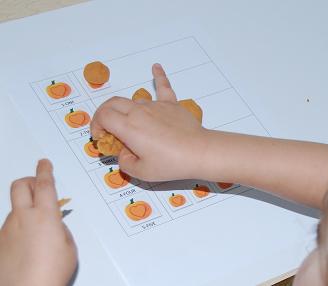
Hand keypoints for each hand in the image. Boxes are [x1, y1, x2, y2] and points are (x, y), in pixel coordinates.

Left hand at [0, 159, 76, 285]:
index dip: (45, 170)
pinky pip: (11, 226)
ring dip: (26, 207)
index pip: (44, 184)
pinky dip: (20, 226)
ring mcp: (8, 229)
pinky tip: (29, 244)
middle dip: (29, 180)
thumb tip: (54, 225)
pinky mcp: (0, 242)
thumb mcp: (68, 247)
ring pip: (15, 207)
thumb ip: (61, 230)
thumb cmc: (50, 272)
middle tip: (38, 184)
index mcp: (44, 215)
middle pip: (19, 186)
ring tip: (39, 229)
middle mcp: (23, 217)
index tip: (44, 163)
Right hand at [91, 63, 208, 180]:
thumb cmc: (172, 163)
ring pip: (133, 101)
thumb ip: (125, 162)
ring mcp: (156, 106)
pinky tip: (156, 67)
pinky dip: (159, 77)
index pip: (102, 116)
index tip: (101, 137)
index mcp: (128, 127)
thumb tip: (124, 153)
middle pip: (113, 103)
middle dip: (105, 114)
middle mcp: (139, 112)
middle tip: (108, 129)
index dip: (96, 126)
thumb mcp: (141, 171)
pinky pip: (164, 87)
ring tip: (131, 125)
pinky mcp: (172, 104)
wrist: (198, 153)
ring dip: (126, 110)